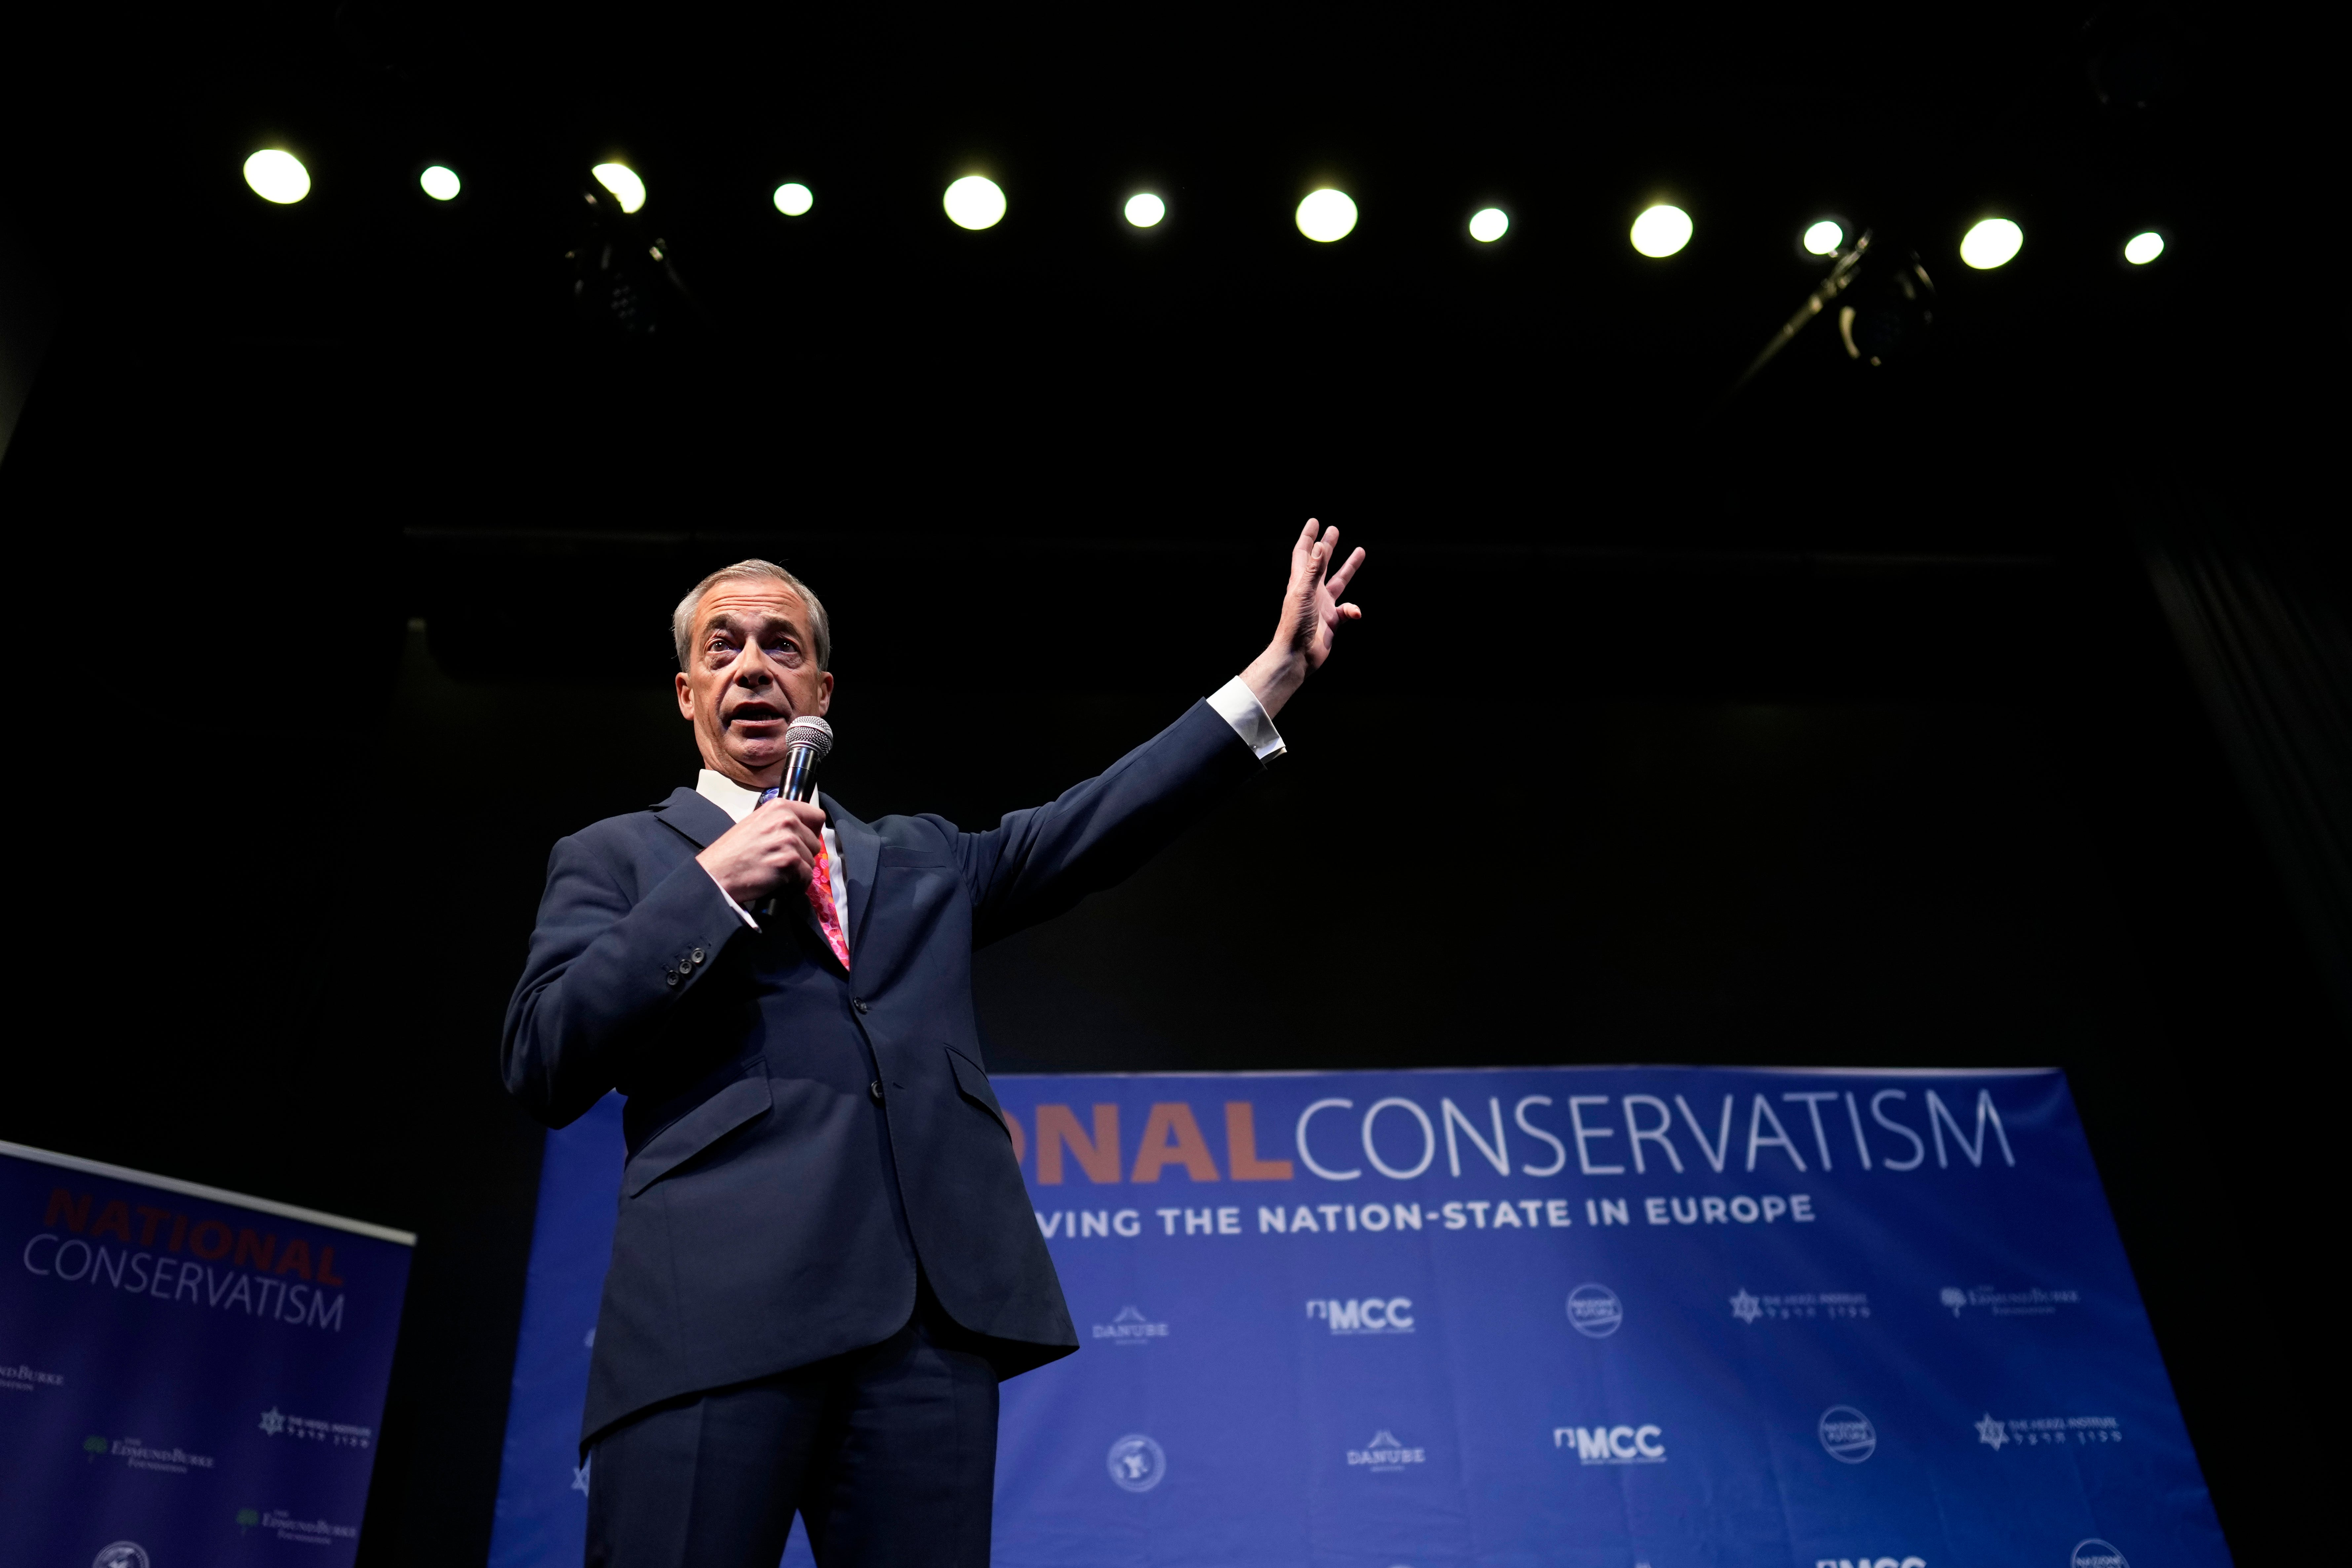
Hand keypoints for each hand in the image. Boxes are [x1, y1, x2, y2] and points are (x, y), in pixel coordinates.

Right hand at [696, 798, 824, 907]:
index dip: (811, 831)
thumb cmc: (733, 851)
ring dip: (798, 870)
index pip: (816, 816)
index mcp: (780, 806)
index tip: (801, 841)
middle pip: (815, 842)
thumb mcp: (757, 823)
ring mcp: (789, 841)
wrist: (716, 873)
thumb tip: (802, 830)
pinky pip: (806, 877)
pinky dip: (796, 884)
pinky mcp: (790, 862)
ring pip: (811, 861)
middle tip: (781, 860)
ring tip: (776, 871)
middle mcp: (787, 820)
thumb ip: (781, 822)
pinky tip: (778, 882)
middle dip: (803, 854)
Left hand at [1241, 520, 1364, 719]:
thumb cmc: (1295, 625)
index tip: (1315, 521)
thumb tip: (1320, 545)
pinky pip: (1347, 610)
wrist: (1297, 656)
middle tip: (1334, 530)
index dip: (1308, 537)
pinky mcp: (1332, 621)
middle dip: (1328, 546)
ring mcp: (1323, 605)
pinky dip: (1353, 609)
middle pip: (1322, 563)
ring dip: (1349, 567)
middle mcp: (1312, 591)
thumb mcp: (1304, 593)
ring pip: (1339, 581)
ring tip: (1360, 551)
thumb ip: (1314, 570)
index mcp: (1300, 582)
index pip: (1304, 554)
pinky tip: (1354, 612)